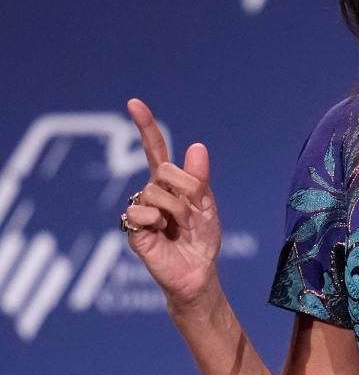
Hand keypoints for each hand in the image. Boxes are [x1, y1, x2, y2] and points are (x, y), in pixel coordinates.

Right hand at [121, 99, 221, 306]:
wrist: (199, 271)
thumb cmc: (202, 238)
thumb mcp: (207, 204)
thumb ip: (199, 178)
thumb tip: (197, 146)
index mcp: (170, 183)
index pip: (155, 150)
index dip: (146, 127)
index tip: (134, 103)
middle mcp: (152, 192)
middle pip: (164, 170)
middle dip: (186, 190)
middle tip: (192, 214)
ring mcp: (141, 210)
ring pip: (155, 191)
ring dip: (176, 211)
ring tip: (178, 228)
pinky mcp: (133, 230)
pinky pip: (141, 213)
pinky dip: (156, 222)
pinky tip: (161, 235)